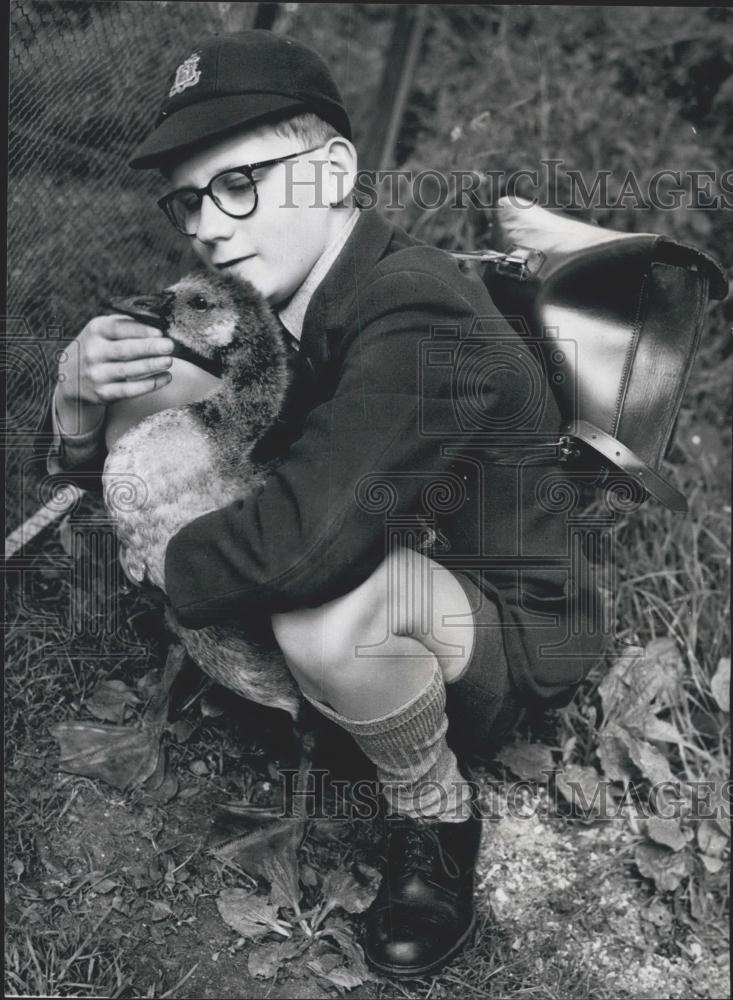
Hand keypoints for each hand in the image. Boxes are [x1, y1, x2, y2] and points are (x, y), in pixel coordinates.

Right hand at [56, 314, 175, 431]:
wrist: (71, 376)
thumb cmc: (96, 348)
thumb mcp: (102, 330)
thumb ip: (125, 325)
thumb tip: (157, 325)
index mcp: (95, 330)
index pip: (119, 328)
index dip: (141, 330)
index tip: (160, 332)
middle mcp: (93, 352)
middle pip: (124, 350)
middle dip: (149, 348)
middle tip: (169, 346)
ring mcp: (97, 374)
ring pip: (128, 370)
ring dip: (151, 366)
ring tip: (168, 361)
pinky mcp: (103, 393)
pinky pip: (129, 390)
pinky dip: (150, 384)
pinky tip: (165, 377)